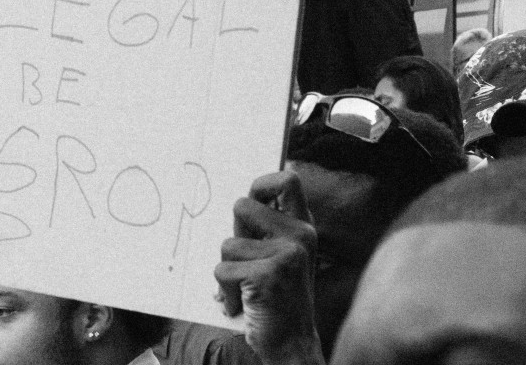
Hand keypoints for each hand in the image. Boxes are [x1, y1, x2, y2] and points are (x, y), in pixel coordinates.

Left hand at [213, 171, 325, 364]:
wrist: (293, 345)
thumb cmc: (277, 300)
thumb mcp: (280, 258)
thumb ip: (266, 230)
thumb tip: (238, 199)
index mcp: (303, 227)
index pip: (288, 180)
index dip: (262, 182)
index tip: (251, 197)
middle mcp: (300, 235)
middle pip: (241, 206)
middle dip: (234, 235)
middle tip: (247, 264)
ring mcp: (287, 254)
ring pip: (226, 244)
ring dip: (227, 272)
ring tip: (247, 290)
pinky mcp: (268, 274)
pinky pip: (222, 271)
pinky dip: (225, 292)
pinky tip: (244, 304)